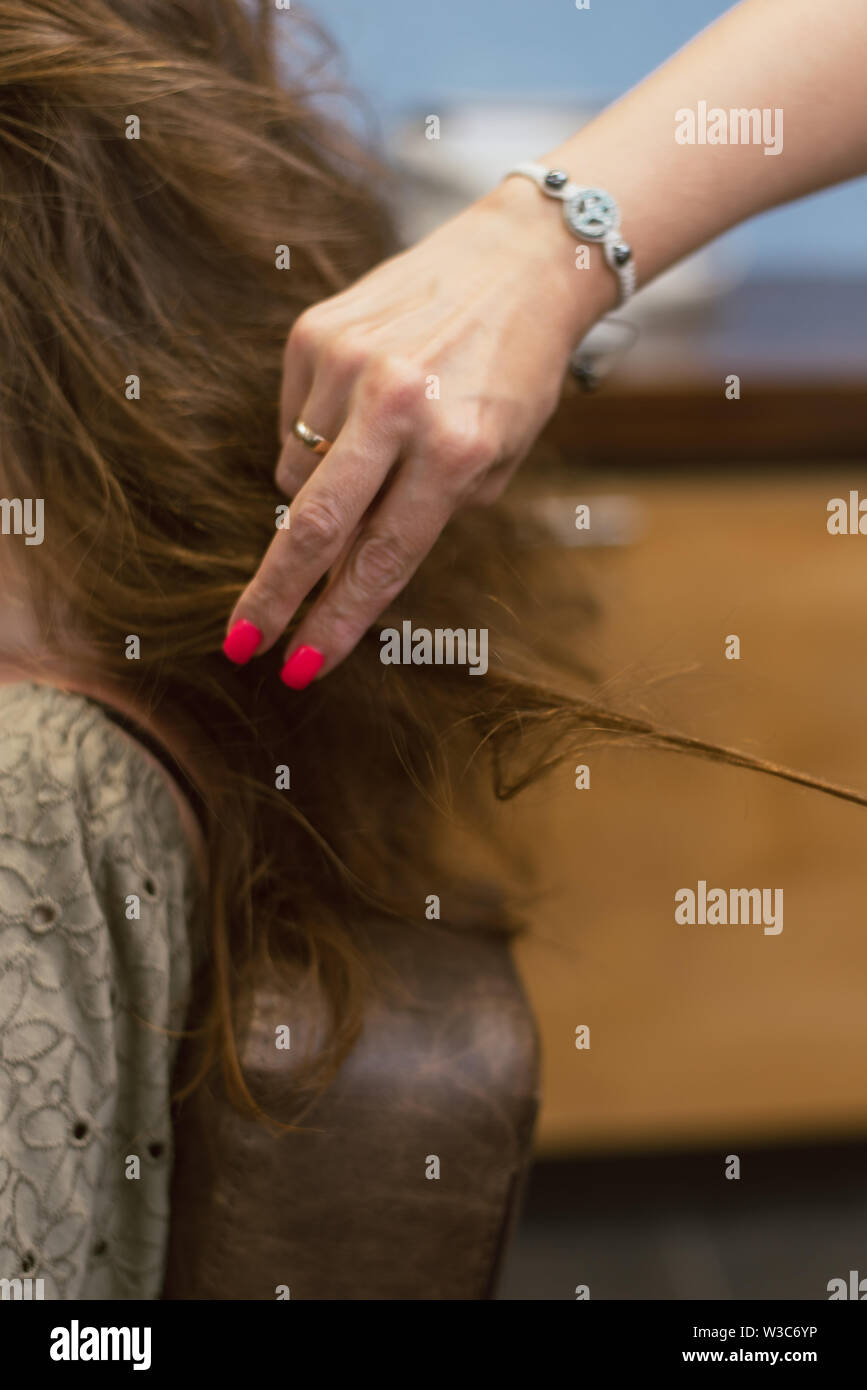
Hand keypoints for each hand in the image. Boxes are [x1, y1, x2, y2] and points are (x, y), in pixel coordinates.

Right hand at [223, 176, 608, 685]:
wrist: (517, 261)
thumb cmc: (513, 374)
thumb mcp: (496, 458)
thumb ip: (430, 513)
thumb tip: (350, 567)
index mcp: (456, 449)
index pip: (383, 559)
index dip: (338, 622)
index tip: (302, 666)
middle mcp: (399, 405)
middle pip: (315, 526)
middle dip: (274, 595)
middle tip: (242, 643)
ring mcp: (350, 364)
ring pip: (296, 475)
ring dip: (314, 497)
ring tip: (365, 462)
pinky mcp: (315, 331)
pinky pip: (289, 420)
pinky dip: (312, 437)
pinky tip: (354, 412)